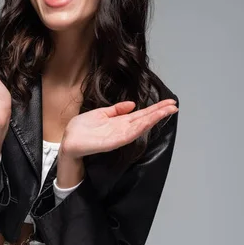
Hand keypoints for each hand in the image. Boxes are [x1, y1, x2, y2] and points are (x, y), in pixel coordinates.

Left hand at [61, 99, 177, 158]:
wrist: (69, 140)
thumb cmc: (81, 128)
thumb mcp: (100, 113)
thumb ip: (116, 109)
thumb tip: (132, 104)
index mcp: (120, 122)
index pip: (142, 114)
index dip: (155, 109)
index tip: (169, 103)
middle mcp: (123, 129)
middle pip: (145, 119)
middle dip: (160, 112)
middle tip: (175, 106)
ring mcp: (119, 136)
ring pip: (141, 126)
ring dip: (154, 118)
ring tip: (168, 110)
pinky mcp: (113, 142)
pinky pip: (129, 134)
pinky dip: (140, 127)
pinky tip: (149, 121)